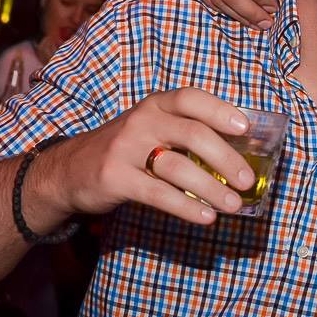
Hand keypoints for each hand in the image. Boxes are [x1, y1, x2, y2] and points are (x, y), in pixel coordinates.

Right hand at [29, 88, 256, 227]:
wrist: (68, 170)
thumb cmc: (126, 149)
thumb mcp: (152, 129)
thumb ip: (186, 133)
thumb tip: (241, 154)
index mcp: (155, 104)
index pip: (191, 98)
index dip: (220, 110)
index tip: (246, 128)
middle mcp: (141, 121)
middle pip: (193, 134)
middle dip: (226, 158)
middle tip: (248, 180)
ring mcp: (125, 149)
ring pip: (178, 167)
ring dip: (212, 189)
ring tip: (234, 205)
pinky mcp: (115, 178)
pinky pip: (158, 194)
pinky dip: (187, 207)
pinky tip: (206, 217)